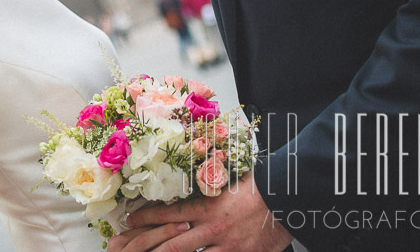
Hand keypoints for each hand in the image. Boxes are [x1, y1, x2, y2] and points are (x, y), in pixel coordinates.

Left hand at [107, 174, 292, 251]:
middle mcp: (212, 227)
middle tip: (129, 247)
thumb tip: (188, 175)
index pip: (169, 212)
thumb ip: (207, 183)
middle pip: (171, 242)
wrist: (290, 200)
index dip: (146, 217)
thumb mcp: (229, 178)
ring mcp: (226, 246)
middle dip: (147, 247)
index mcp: (208, 204)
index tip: (130, 220)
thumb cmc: (261, 186)